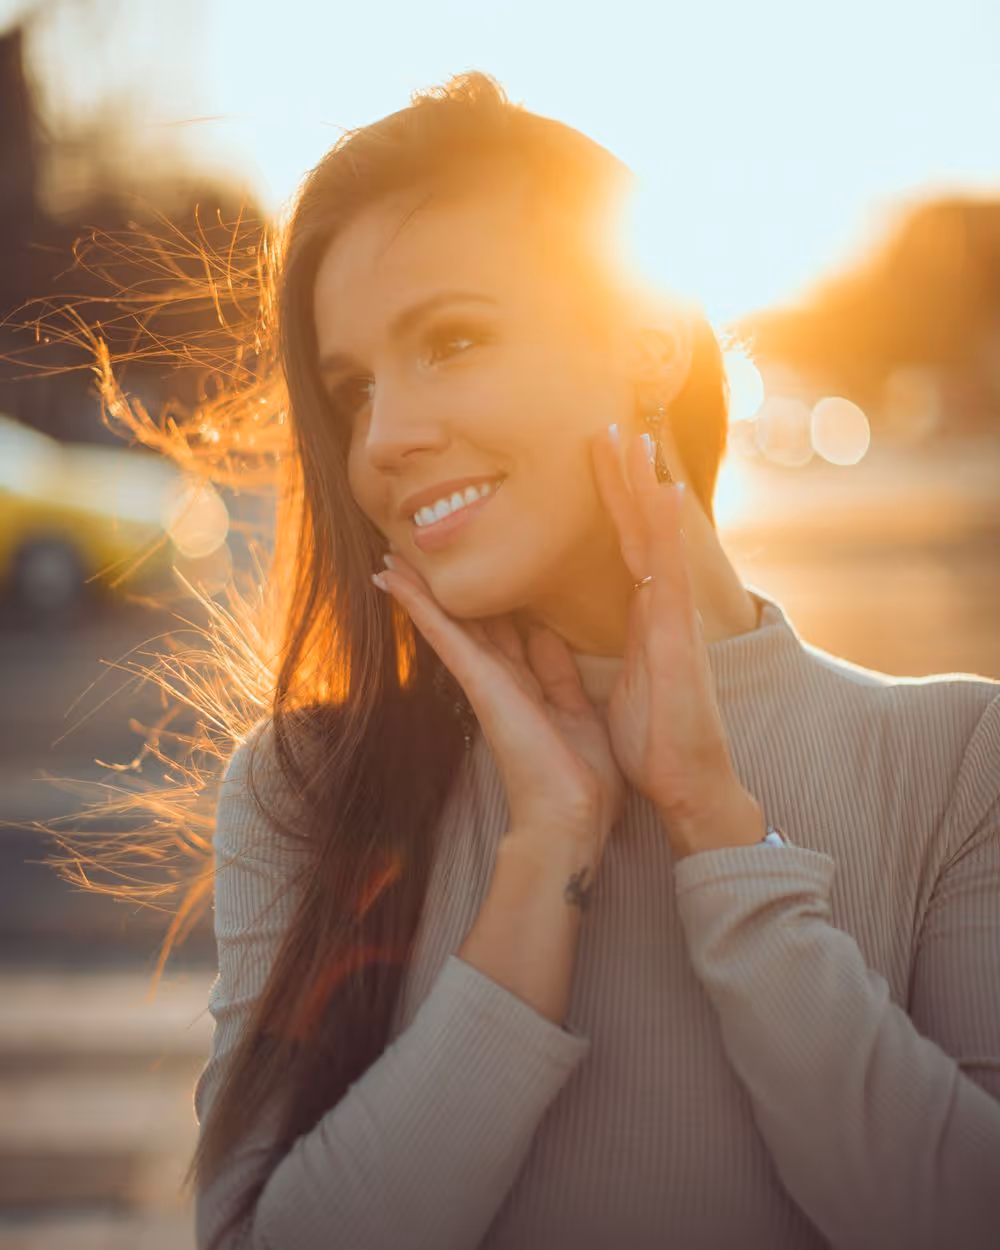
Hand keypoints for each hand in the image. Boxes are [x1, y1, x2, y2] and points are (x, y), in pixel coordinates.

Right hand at [372, 556, 625, 866]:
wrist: (570, 818)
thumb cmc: (582, 778)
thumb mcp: (580, 711)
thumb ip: (560, 675)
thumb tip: (548, 636)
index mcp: (528, 687)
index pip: (501, 634)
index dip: (485, 603)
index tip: (469, 574)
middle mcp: (501, 681)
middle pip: (467, 625)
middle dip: (443, 591)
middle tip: (412, 554)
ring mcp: (486, 683)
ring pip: (448, 625)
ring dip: (418, 591)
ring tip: (390, 557)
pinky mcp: (479, 684)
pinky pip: (445, 636)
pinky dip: (419, 606)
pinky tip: (392, 579)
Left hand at [591, 428, 760, 858]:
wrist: (686, 784)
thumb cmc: (653, 742)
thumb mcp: (614, 686)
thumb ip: (594, 652)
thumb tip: (558, 635)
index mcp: (643, 620)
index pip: (623, 547)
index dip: (610, 504)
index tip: (595, 463)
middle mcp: (660, 609)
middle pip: (638, 530)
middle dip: (624, 479)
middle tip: (609, 427)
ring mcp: (673, 617)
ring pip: (656, 537)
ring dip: (644, 485)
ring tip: (633, 436)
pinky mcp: (678, 635)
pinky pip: (668, 570)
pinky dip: (666, 528)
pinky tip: (662, 489)